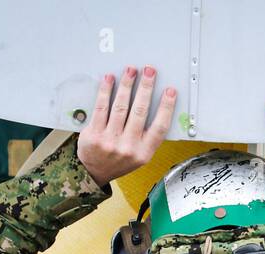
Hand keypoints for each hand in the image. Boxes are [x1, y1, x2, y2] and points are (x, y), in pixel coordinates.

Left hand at [77, 66, 175, 187]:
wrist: (94, 172)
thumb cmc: (119, 160)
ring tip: (131, 70)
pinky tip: (110, 79)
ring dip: (127, 85)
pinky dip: (106, 90)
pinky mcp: (94, 134)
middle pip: (139, 111)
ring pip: (120, 106)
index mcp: (143, 152)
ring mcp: (109, 140)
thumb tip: (158, 106)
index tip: (170, 91)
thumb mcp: (140, 155)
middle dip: (145, 88)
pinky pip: (101, 107)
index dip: (166, 107)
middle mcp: (127, 147)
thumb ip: (148, 136)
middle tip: (149, 72)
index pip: (159, 127)